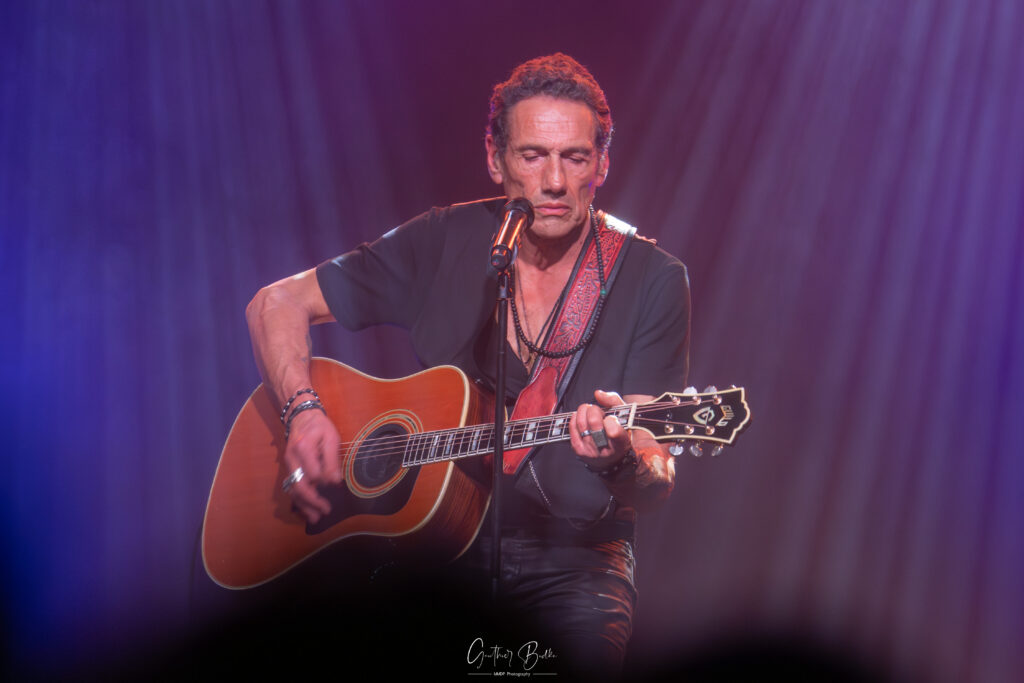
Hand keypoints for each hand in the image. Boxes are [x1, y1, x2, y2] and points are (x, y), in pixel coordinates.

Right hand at [282, 408, 341, 523]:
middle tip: (326, 511)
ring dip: (304, 506)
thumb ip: (332, 460)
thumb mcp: (331, 437)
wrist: (301, 417)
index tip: (337, 486)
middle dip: (312, 501)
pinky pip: (291, 488)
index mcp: (303, 448)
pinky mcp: (288, 470)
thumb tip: (336, 482)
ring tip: (316, 518)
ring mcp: (288, 465)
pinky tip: (307, 511)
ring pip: (292, 490)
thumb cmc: (319, 427)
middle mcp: (292, 459)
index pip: (312, 472)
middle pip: (299, 485)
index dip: (324, 482)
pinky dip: (299, 501)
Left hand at [569, 389, 631, 471]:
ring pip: (581, 423)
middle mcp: (605, 449)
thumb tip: (597, 393)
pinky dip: (575, 418)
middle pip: (594, 422)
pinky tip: (579, 416)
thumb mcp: (625, 418)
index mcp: (620, 443)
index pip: (614, 431)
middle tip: (597, 411)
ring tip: (588, 411)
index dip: (611, 420)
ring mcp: (590, 450)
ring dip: (583, 411)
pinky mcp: (579, 450)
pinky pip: (572, 429)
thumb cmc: (618, 434)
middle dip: (594, 410)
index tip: (611, 419)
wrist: (610, 459)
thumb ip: (614, 402)